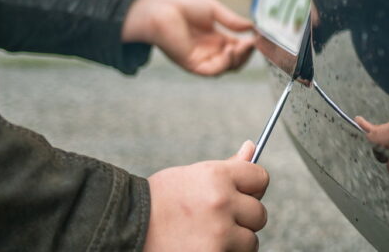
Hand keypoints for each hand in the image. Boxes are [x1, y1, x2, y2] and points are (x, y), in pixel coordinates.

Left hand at [122, 0, 255, 75]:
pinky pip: (213, 71)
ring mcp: (201, 59)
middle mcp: (209, 51)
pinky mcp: (192, 64)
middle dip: (246, 54)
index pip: (237, 48)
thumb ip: (232, 21)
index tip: (257, 37)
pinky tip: (229, 51)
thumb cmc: (182, 6)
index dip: (248, 45)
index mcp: (214, 38)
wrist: (159, 9)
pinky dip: (225, 64)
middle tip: (253, 43)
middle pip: (235, 61)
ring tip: (243, 46)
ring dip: (239, 59)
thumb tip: (252, 27)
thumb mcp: (213, 10)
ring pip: (227, 68)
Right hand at [143, 141, 268, 251]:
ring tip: (206, 236)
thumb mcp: (191, 175)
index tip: (240, 196)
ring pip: (251, 241)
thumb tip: (252, 147)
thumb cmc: (160, 200)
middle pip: (259, 213)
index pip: (261, 178)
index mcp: (217, 176)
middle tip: (216, 220)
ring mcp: (219, 233)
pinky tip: (202, 246)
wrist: (127, 226)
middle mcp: (221, 202)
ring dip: (234, 241)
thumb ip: (227, 168)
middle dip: (243, 219)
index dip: (252, 188)